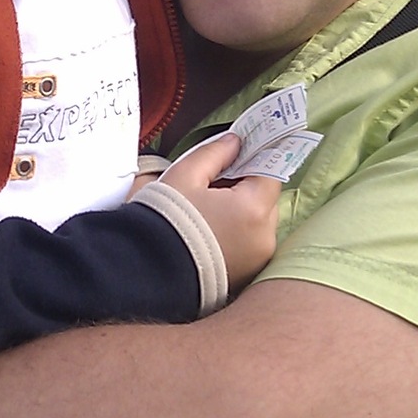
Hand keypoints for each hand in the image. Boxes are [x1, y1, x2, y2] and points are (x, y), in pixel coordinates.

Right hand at [158, 133, 280, 293]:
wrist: (146, 272)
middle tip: (214, 181)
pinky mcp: (246, 275)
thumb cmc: (164, 221)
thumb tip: (235, 141)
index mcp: (253, 208)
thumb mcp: (185, 175)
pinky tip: (210, 230)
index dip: (256, 156)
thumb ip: (215, 152)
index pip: (271, 170)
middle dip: (246, 185)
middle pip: (266, 198)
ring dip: (242, 211)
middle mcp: (264, 237)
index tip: (241, 149)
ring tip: (208, 210)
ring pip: (259, 222)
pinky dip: (238, 234)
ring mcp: (257, 260)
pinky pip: (250, 244)